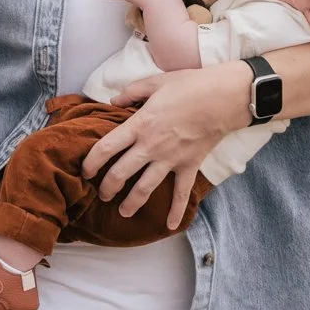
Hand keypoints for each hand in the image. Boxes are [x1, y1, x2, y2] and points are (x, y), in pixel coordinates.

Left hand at [85, 60, 250, 221]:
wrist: (223, 98)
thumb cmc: (189, 86)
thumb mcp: (155, 82)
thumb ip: (131, 93)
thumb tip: (112, 100)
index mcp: (139, 125)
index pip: (106, 148)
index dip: (92, 163)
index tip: (86, 172)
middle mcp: (150, 146)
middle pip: (120, 173)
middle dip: (107, 187)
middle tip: (102, 194)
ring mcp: (170, 159)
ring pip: (145, 188)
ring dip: (131, 203)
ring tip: (123, 211)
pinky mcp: (189, 166)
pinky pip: (180, 194)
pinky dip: (176, 211)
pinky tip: (171, 226)